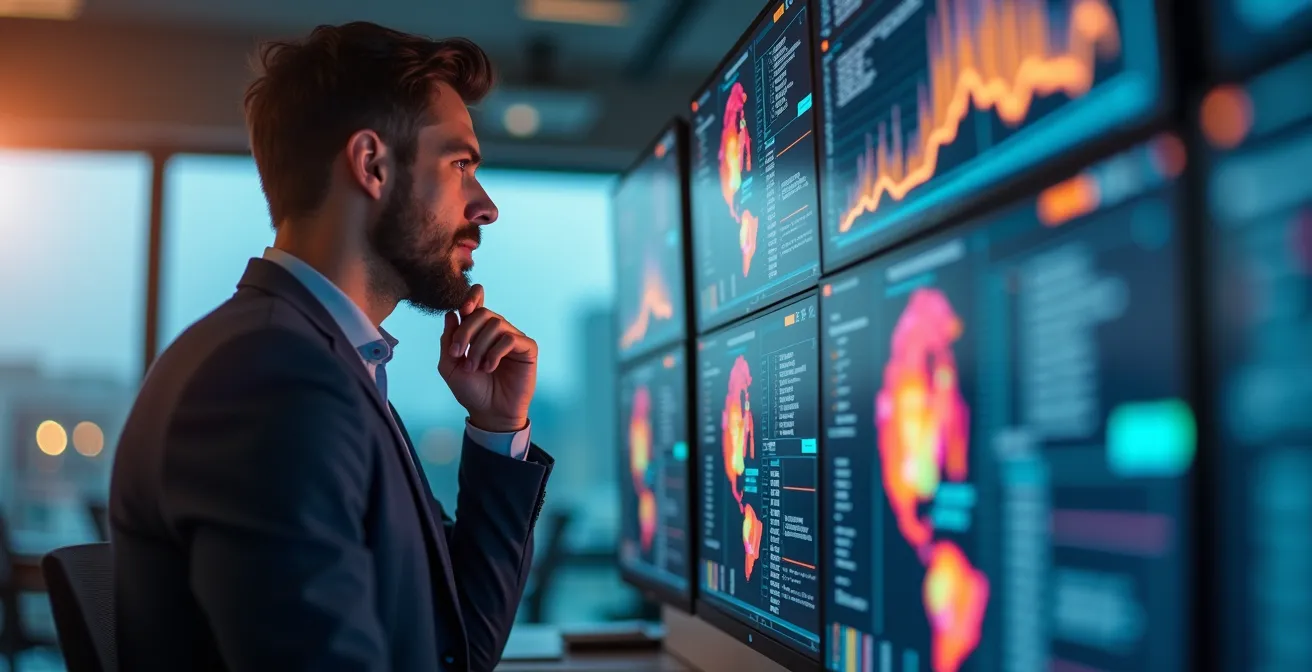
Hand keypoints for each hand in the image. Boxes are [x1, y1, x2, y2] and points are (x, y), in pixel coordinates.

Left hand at [439, 285, 536, 432]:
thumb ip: (448, 340)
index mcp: (478, 331)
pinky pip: (510, 338)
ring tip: (475, 367)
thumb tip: (451, 313)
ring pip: (496, 324)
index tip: (463, 308)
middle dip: (466, 332)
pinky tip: (489, 367)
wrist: (489, 413)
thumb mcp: (449, 366)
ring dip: (479, 346)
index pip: (478, 302)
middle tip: (457, 354)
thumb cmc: (471, 391)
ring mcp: (513, 338)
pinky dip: (495, 352)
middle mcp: (497, 331)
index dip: (472, 297)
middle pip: (483, 313)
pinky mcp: (527, 349)